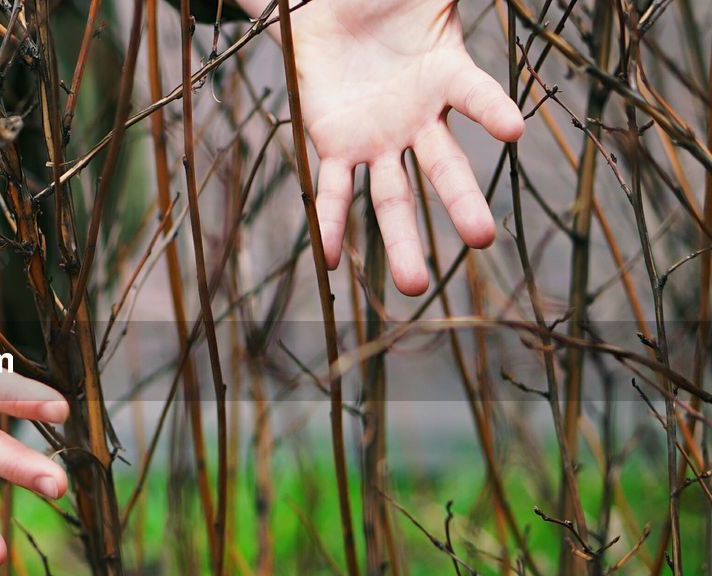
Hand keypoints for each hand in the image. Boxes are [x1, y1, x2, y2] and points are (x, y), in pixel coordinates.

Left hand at [239, 0, 524, 294]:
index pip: (476, 94)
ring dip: (403, 240)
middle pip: (444, 168)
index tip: (514, 128)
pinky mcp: (335, 145)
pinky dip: (331, 222)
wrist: (323, 3)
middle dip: (462, 204)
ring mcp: (378, 138)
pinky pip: (333, 190)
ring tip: (414, 285)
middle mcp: (417, 118)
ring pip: (394, 197)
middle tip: (483, 240)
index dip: (492, 108)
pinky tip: (330, 259)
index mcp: (445, 74)